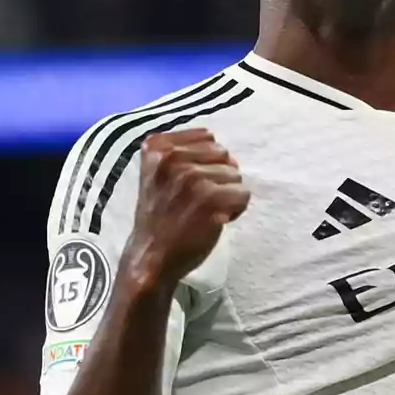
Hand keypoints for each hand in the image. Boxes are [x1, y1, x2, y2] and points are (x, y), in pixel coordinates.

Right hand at [124, 128, 249, 287]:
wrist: (150, 256)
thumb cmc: (160, 216)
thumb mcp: (158, 173)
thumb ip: (182, 153)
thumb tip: (222, 149)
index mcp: (157, 146)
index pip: (207, 138)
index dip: (205, 163)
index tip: (186, 185)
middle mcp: (171, 158)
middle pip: (224, 156)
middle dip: (218, 178)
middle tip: (196, 201)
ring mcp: (190, 177)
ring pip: (236, 176)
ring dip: (226, 196)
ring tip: (203, 212)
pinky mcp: (209, 198)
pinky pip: (243, 194)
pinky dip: (235, 210)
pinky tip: (213, 221)